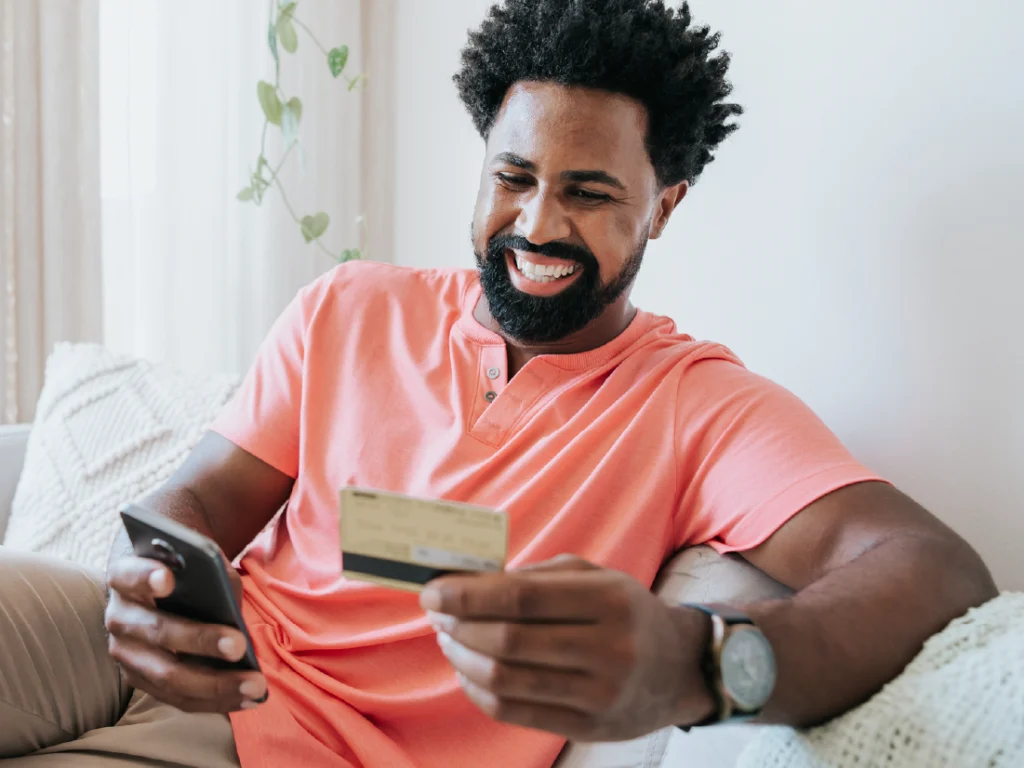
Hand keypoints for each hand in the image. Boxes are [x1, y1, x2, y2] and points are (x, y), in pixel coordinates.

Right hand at [105, 555, 266, 712]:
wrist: (160, 595)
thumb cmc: (185, 573)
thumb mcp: (195, 563)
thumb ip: (210, 572)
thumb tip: (229, 598)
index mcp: (125, 577)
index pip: (128, 574)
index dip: (145, 576)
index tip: (168, 579)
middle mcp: (119, 616)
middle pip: (156, 631)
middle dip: (200, 640)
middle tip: (239, 645)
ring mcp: (126, 654)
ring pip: (167, 675)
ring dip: (215, 684)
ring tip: (255, 685)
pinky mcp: (140, 681)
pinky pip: (177, 698)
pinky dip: (215, 700)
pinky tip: (248, 698)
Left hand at [419, 555, 715, 740]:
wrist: (679, 667)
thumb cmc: (623, 610)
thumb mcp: (593, 576)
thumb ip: (535, 575)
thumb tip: (468, 583)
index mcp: (608, 600)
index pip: (521, 597)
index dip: (468, 595)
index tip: (433, 590)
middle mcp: (608, 648)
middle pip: (508, 640)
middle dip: (459, 625)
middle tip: (437, 613)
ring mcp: (599, 694)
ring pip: (505, 679)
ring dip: (463, 657)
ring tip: (450, 639)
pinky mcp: (588, 727)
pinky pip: (514, 712)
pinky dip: (478, 689)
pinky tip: (468, 670)